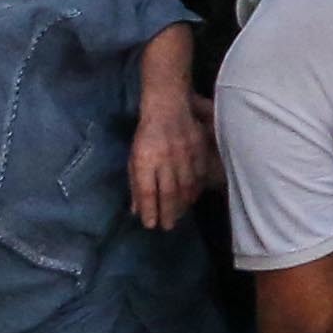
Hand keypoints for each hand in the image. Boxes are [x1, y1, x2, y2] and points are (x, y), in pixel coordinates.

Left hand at [129, 92, 211, 228]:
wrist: (168, 105)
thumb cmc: (146, 133)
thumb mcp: (134, 158)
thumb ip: (135, 184)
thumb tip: (136, 210)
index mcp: (145, 159)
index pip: (148, 191)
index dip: (150, 210)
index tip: (151, 224)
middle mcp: (165, 158)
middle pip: (169, 192)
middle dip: (168, 212)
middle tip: (168, 227)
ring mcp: (184, 153)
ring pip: (185, 186)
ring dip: (182, 204)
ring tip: (179, 216)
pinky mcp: (198, 149)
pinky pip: (199, 174)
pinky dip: (196, 189)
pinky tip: (192, 199)